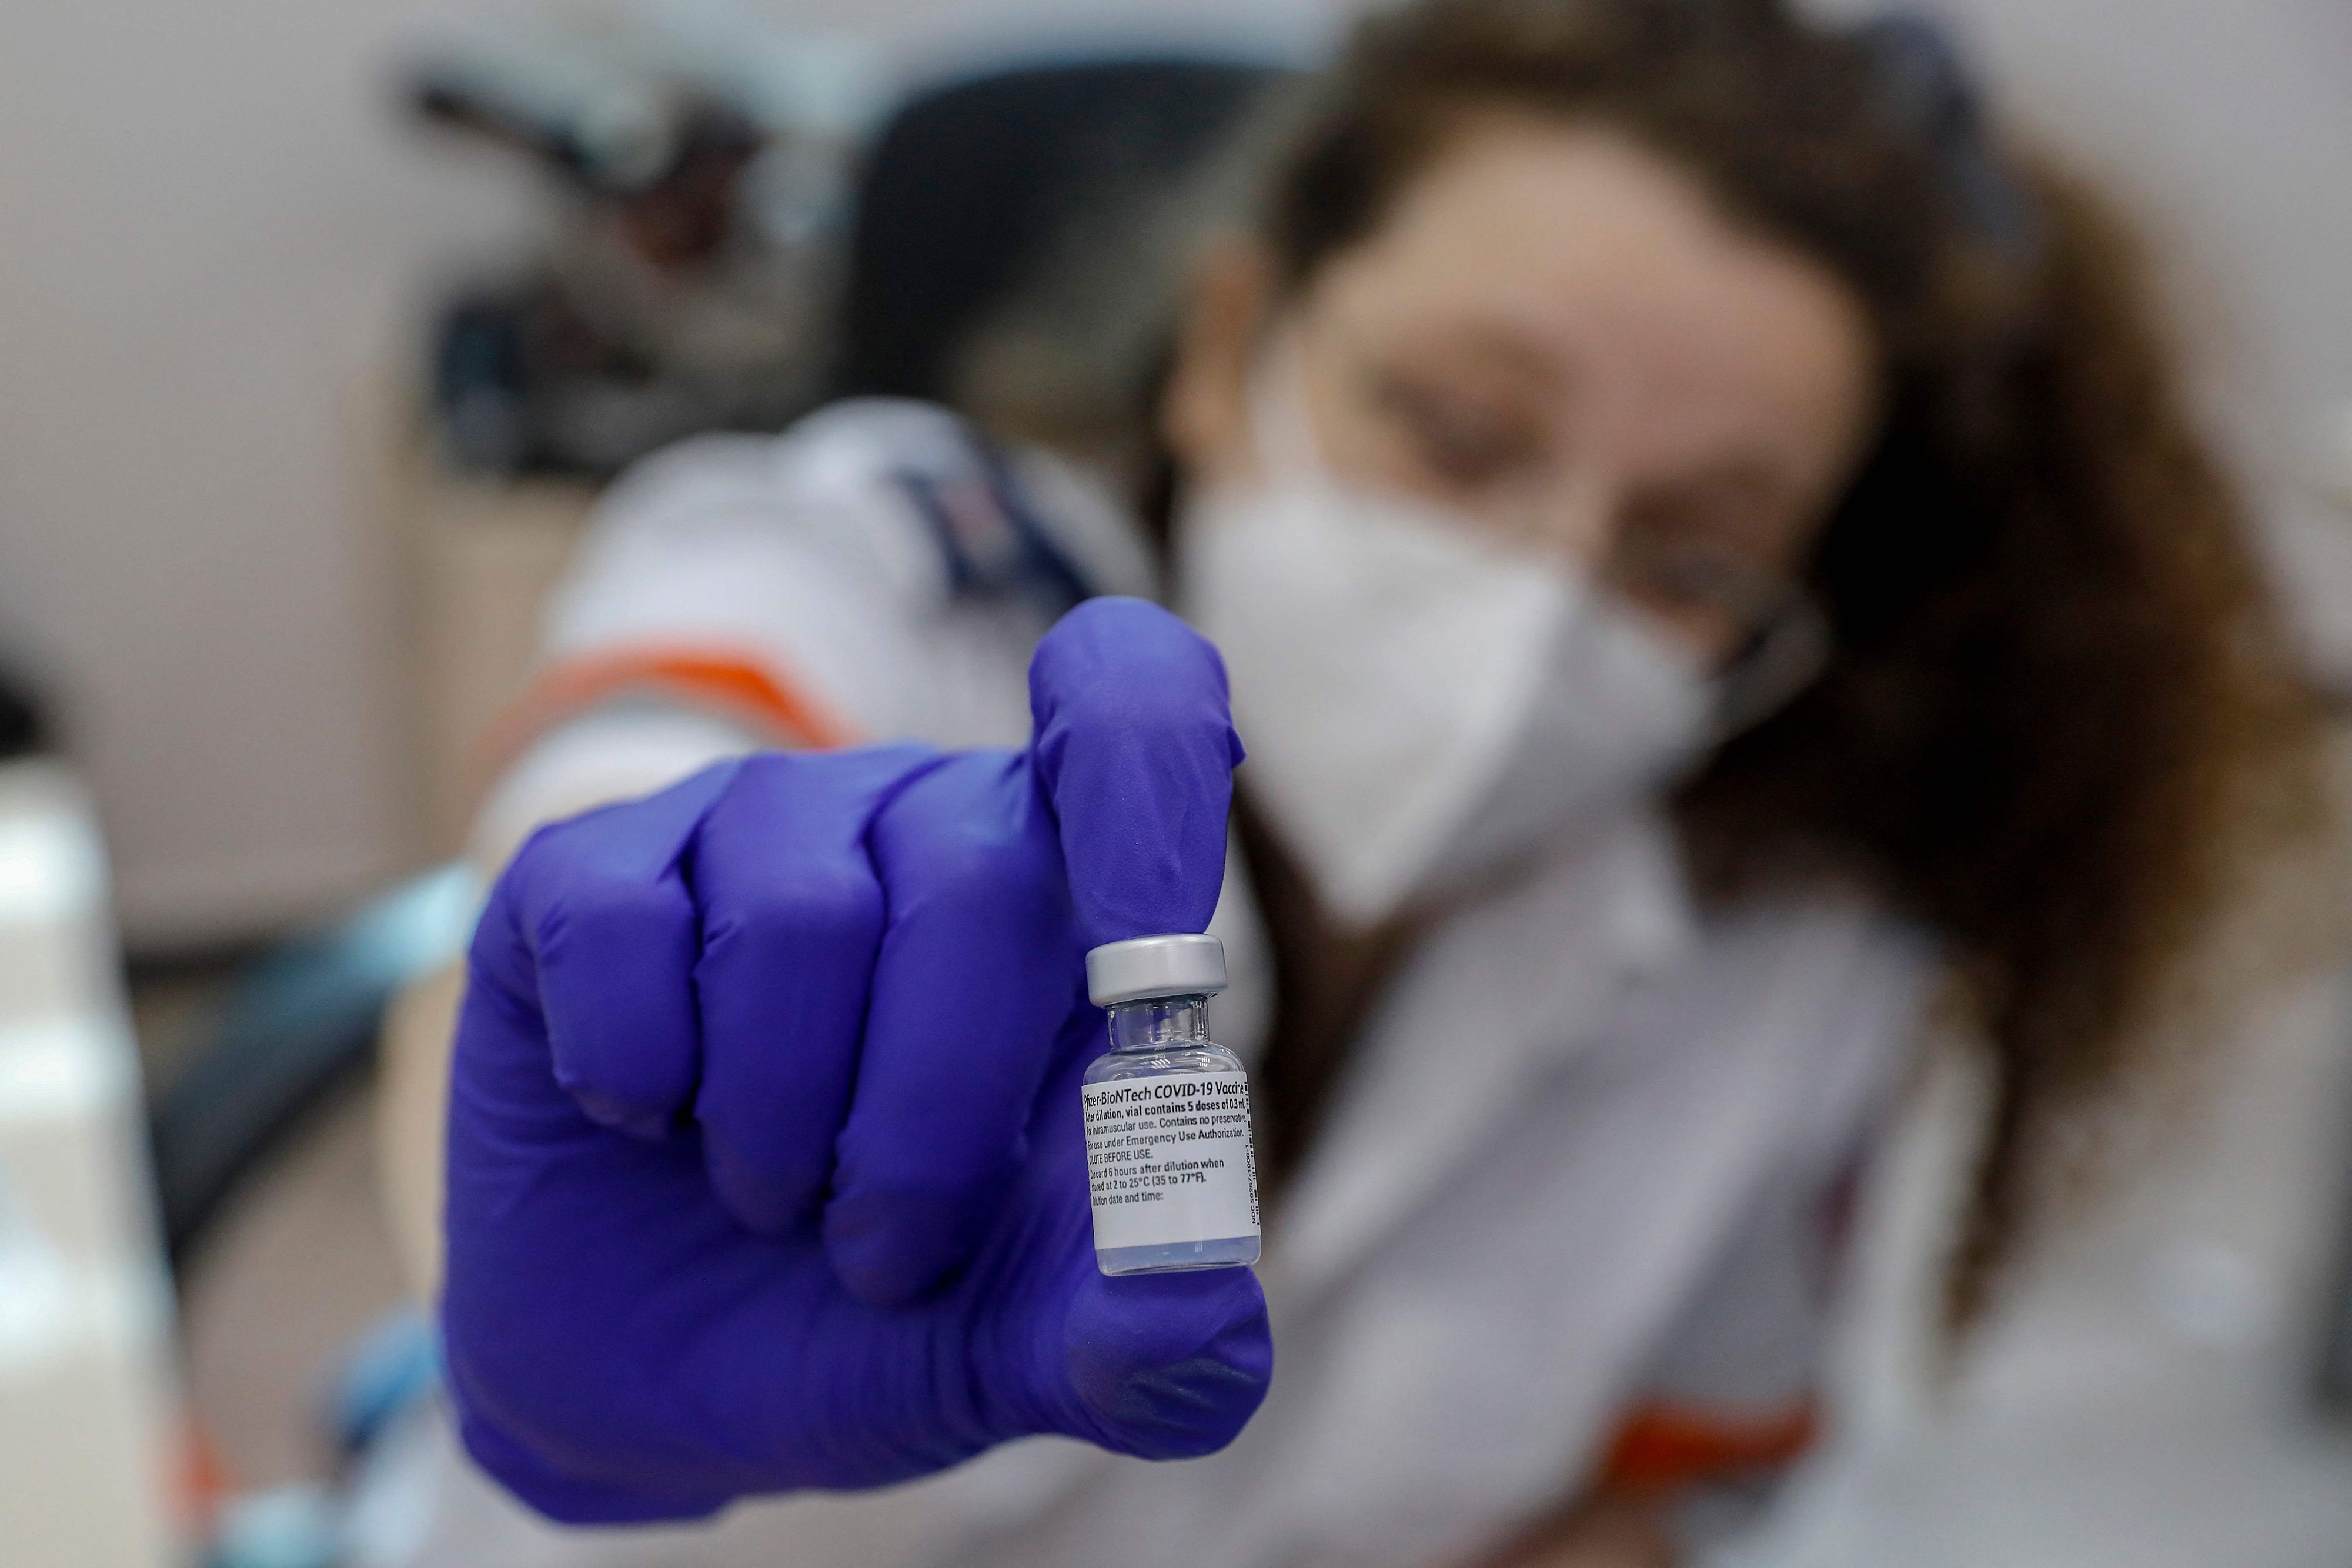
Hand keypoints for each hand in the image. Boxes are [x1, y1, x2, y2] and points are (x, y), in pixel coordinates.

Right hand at [440, 598, 1268, 1522]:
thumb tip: (1209, 1311)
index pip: (1132, 715)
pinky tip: (643, 1120)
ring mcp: (745, 828)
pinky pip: (617, 923)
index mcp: (1067, 899)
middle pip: (975, 879)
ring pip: (795, 917)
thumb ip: (1138, 1337)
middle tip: (882, 1252)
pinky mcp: (584, 871)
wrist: (655, 1389)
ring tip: (767, 1193)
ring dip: (778, 1123)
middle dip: (932, 1120)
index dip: (1147, 784)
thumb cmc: (872, 1322)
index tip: (1138, 940)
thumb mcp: (1019, 1352)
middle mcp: (918, 820)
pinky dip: (635, 1073)